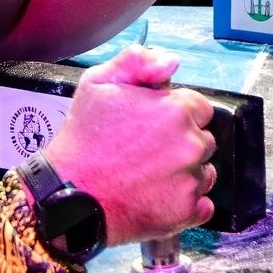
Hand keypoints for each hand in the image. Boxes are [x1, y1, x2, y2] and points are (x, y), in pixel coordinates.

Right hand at [43, 45, 215, 245]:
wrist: (68, 193)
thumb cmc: (83, 139)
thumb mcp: (98, 82)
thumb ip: (137, 61)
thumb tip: (171, 64)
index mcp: (175, 109)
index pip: (199, 108)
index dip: (177, 114)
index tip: (154, 124)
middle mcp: (190, 144)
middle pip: (203, 139)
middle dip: (182, 142)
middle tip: (147, 151)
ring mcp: (189, 180)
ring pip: (204, 172)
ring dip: (186, 172)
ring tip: (150, 176)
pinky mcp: (185, 211)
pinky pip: (202, 205)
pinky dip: (186, 202)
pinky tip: (159, 197)